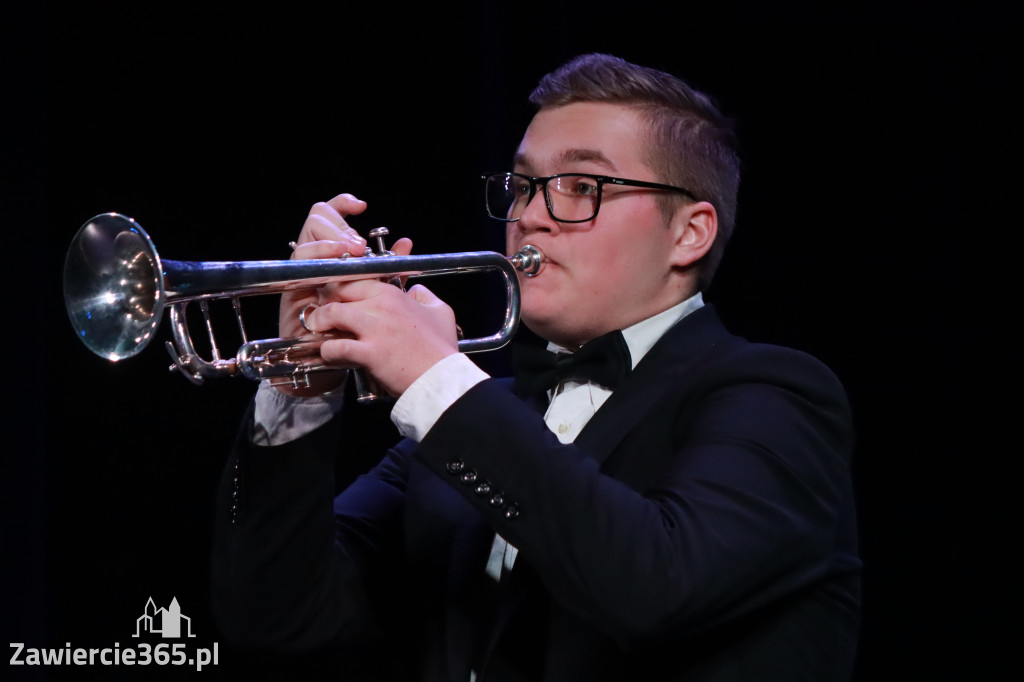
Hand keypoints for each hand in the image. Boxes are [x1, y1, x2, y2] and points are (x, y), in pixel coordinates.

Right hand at [276, 194, 382, 396]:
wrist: (334, 363)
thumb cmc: (355, 332)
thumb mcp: (378, 298)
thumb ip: (390, 270)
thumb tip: (405, 243)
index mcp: (336, 255)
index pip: (333, 216)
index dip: (342, 205)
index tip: (362, 206)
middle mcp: (317, 259)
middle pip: (317, 219)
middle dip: (339, 225)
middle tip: (359, 244)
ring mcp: (302, 272)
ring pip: (306, 237)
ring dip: (330, 240)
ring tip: (351, 251)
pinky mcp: (292, 288)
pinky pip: (299, 263)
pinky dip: (317, 257)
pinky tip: (335, 264)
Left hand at [302, 279, 459, 397]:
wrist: (441, 378)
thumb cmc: (441, 348)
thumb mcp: (441, 312)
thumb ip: (424, 296)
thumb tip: (415, 291)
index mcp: (393, 295)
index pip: (355, 280)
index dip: (341, 288)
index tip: (336, 298)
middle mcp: (381, 306)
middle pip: (338, 293)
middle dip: (325, 303)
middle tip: (323, 317)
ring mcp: (374, 329)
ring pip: (331, 314)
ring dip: (320, 324)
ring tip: (320, 333)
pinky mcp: (369, 353)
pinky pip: (335, 347)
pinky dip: (327, 351)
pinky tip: (330, 356)